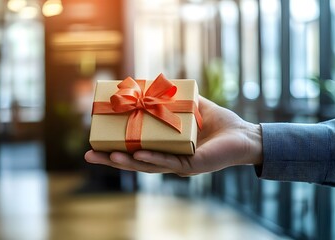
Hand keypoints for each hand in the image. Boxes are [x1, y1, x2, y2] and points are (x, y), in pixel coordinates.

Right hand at [84, 96, 262, 175]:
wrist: (246, 135)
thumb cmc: (220, 123)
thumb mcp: (194, 107)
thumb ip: (177, 98)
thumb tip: (159, 82)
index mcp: (166, 148)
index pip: (137, 150)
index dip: (117, 147)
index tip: (97, 140)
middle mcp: (170, 160)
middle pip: (136, 161)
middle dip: (112, 159)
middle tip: (88, 156)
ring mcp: (180, 166)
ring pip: (148, 166)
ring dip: (127, 161)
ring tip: (107, 156)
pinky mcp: (192, 166)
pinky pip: (170, 163)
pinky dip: (154, 158)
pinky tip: (138, 155)